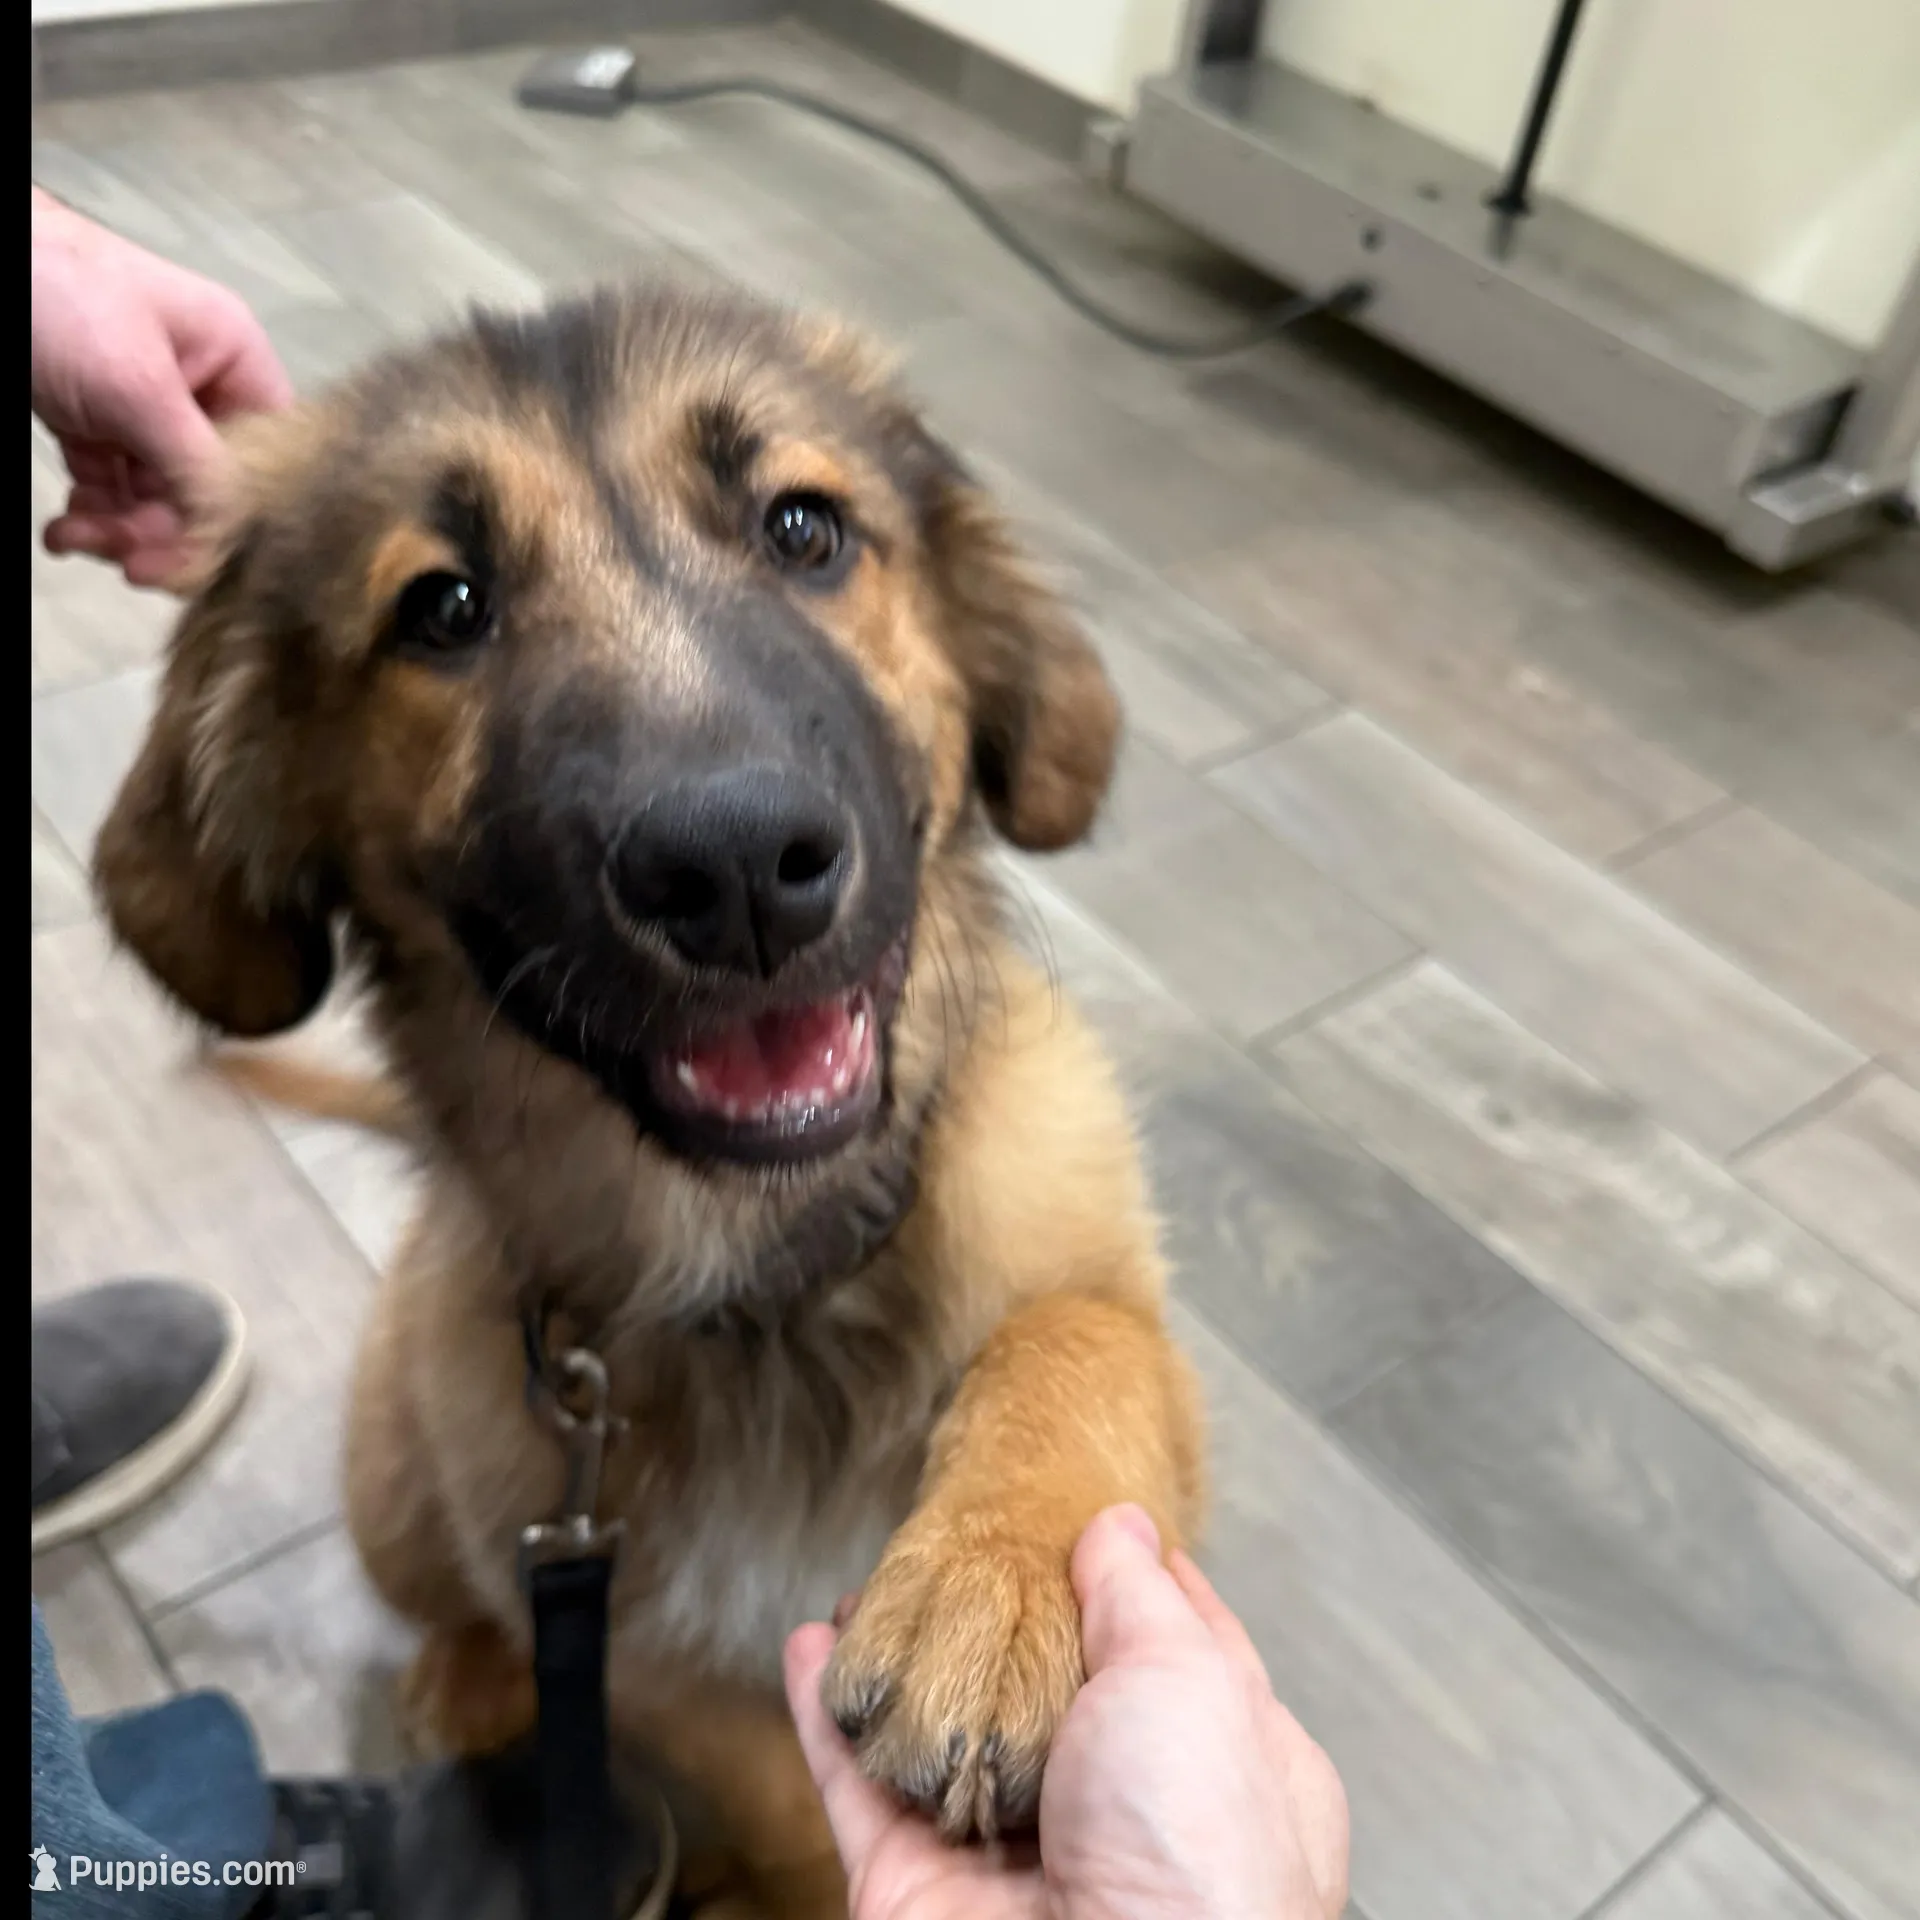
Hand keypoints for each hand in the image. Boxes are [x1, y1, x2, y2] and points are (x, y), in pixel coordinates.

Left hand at [32, 187, 291, 587]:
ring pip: (159, 500)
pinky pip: (114, 490)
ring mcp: (150, 409)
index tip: (200, 557)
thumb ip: (195, 465)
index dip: (244, 515)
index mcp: (237, 363)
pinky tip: (67, 528)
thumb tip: (235, 537)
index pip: (270, 462)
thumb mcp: (137, 386)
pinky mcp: (100, 423)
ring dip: (120, 531)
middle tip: (126, 560)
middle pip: (211, 492)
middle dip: (164, 531)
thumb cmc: (55, 292)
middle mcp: (204, 390)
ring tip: (74, 534)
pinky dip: (94, 515)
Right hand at [783, 1505, 1349, 1919]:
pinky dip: (828, 1719)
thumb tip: (1119, 1525)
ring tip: (875, 1590)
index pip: (1168, 1649)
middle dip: (1000, 1620)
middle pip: (1045, 1688)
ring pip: (947, 1734)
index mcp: (1215, 1763)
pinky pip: (862, 1786)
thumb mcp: (1190, 1678)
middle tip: (958, 1548)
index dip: (1124, 1580)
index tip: (1080, 1517)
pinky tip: (811, 1651)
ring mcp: (1015, 1854)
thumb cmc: (1192, 1847)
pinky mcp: (918, 1887)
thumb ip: (1142, 1596)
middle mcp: (1119, 1811)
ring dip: (905, 1662)